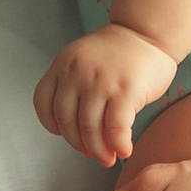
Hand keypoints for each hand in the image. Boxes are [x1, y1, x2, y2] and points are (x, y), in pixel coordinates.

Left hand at [33, 22, 178, 168]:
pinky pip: (115, 129)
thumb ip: (73, 86)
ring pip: (90, 129)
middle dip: (79, 145)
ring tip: (108, 158)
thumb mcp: (83, 60)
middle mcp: (77, 73)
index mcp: (63, 65)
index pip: (43, 103)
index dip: (52, 126)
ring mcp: (101, 81)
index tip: (65, 135)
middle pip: (67, 122)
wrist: (147, 32)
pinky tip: (124, 149)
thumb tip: (78, 134)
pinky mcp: (125, 91)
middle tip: (92, 154)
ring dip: (99, 151)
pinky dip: (118, 145)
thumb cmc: (118, 54)